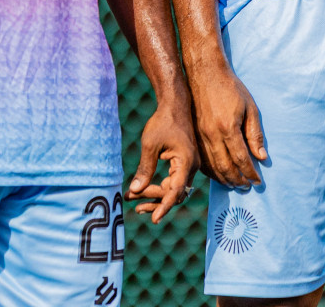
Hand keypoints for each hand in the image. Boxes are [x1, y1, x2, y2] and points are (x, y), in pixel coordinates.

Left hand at [126, 95, 198, 223]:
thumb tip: (135, 190)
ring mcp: (189, 166)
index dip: (164, 206)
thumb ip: (144, 169)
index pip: (176, 191)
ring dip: (155, 195)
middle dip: (154, 201)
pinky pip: (173, 181)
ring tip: (133, 199)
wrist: (174, 105)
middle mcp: (192, 167)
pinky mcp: (183, 164)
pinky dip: (158, 186)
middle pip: (174, 194)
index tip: (154, 219)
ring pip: (173, 189)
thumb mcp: (150, 145)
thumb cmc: (163, 122)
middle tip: (133, 204)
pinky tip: (141, 189)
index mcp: (186, 162)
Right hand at [189, 60, 266, 187]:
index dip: (250, 173)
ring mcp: (199, 135)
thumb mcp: (250, 107)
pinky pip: (201, 159)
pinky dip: (210, 171)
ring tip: (235, 184)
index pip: (241, 159)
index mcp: (227, 127)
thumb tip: (262, 157)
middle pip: (225, 167)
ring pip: (211, 166)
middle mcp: (211, 134)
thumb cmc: (231, 88)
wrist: (205, 73)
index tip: (258, 181)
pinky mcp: (193, 134)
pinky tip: (218, 175)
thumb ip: (255, 134)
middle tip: (247, 187)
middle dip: (238, 180)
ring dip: (224, 179)